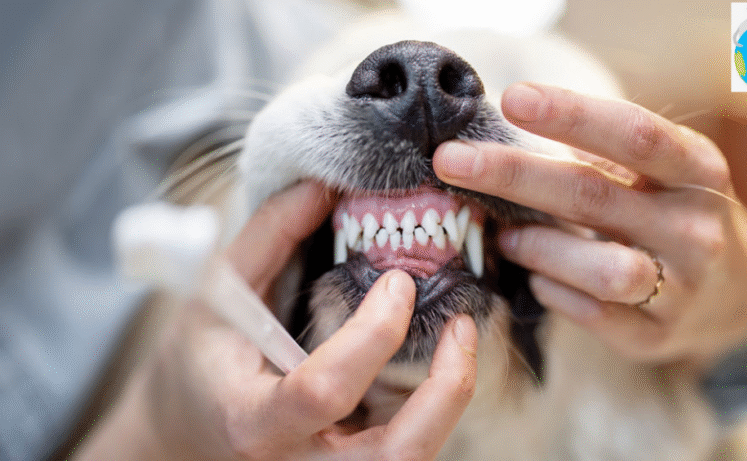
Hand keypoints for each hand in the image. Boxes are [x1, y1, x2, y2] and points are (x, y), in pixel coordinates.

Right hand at [77, 181, 477, 460]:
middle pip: (394, 457)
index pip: (322, 392)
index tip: (398, 282)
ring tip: (461, 339)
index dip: (372, 336)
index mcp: (253, 420)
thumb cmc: (202, 357)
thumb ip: (270, 236)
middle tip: (461, 326)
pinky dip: (434, 405)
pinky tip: (440, 358)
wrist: (191, 423)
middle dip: (444, 393)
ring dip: (450, 401)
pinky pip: (409, 446)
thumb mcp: (219, 291)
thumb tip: (324, 185)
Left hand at [433, 83, 746, 368]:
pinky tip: (537, 278)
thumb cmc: (670, 215)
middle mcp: (697, 227)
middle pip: (594, 195)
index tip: (512, 98)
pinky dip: (553, 292)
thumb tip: (506, 132)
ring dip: (538, 247)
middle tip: (450, 161)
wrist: (730, 297)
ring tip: (506, 237)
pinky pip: (593, 315)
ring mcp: (683, 288)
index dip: (572, 115)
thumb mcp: (659, 174)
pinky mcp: (657, 336)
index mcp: (698, 171)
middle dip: (514, 175)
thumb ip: (601, 155)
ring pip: (600, 268)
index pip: (634, 135)